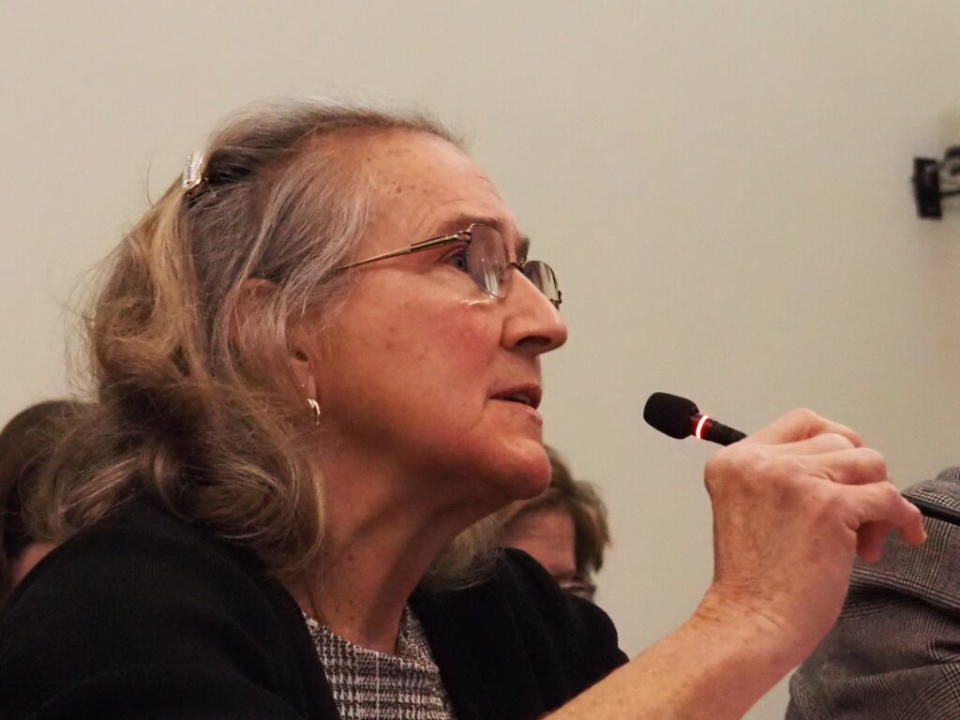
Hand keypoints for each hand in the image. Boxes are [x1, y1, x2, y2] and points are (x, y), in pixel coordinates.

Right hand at [696, 408, 925, 666]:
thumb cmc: (752, 581)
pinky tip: (903, 535)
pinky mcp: (827, 505)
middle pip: (839, 441)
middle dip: (856, 477)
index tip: (847, 470)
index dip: (834, 440)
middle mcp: (760, 462)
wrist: (750, 621)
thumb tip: (845, 465)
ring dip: (875, 499)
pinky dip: (903, 518)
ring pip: (866, 462)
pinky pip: (887, 497)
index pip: (800, 421)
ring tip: (863, 539)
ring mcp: (794, 480)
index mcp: (735, 461)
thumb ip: (779, 478)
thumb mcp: (747, 508)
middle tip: (854, 518)